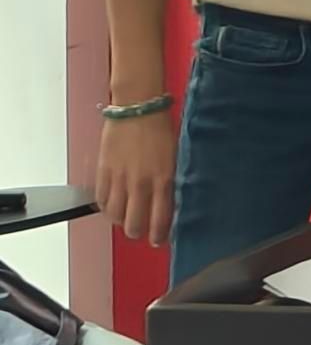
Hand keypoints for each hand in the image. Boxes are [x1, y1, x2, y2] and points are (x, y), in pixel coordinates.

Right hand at [95, 106, 176, 248]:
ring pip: (116, 217)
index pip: (161, 219)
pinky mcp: (104, 172)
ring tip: (127, 216)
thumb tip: (173, 201)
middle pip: (134, 225)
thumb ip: (171, 179)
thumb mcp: (175, 154)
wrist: (138, 105)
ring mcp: (120, 178)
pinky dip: (107, 207)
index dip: (160, 235)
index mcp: (163, 177)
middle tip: (142, 229)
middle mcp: (141, 182)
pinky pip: (101, 201)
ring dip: (121, 221)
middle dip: (138, 232)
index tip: (160, 239)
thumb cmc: (161, 126)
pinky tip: (114, 203)